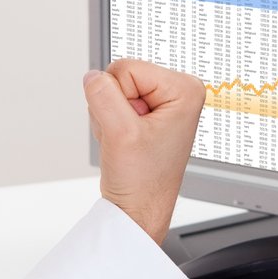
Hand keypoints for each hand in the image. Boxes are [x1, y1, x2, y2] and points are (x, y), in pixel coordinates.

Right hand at [84, 59, 203, 243]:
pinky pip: (113, 102)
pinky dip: (110, 123)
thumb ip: (103, 96)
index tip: (133, 129)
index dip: (119, 100)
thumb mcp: (120, 133)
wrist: (139, 209)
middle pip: (120, 76)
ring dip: (110, 117)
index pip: (126, 68)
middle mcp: (178, 91)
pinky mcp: (148, 112)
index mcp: (185, 89)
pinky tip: (124, 143)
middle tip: (128, 138)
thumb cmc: (143, 181)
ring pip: (112, 90)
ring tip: (128, 143)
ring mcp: (162, 102)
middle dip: (113, 107)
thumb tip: (93, 77)